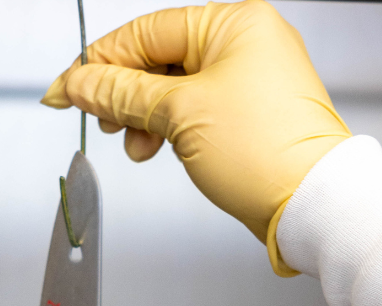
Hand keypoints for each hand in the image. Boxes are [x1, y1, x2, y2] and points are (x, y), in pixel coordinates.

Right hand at [42, 0, 349, 274]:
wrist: (313, 204)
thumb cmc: (267, 153)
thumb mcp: (178, 115)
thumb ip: (122, 94)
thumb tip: (81, 83)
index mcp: (236, 24)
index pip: (147, 30)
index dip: (99, 62)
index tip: (67, 89)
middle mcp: (247, 43)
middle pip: (159, 57)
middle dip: (124, 92)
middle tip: (100, 119)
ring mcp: (251, 78)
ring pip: (174, 87)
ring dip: (144, 116)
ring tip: (136, 145)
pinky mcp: (250, 113)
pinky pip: (195, 108)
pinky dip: (169, 127)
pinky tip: (156, 148)